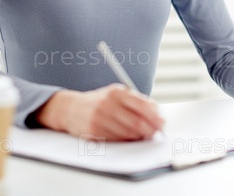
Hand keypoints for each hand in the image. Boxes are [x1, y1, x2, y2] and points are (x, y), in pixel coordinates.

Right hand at [34, 84, 164, 140]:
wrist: (70, 108)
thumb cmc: (99, 102)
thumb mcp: (116, 94)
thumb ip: (136, 101)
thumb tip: (157, 114)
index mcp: (116, 92)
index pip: (142, 105)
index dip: (155, 117)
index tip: (162, 123)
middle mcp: (107, 104)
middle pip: (137, 122)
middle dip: (150, 130)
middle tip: (156, 133)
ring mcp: (100, 118)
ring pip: (128, 133)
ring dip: (139, 137)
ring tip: (143, 136)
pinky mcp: (94, 132)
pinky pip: (117, 140)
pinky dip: (127, 141)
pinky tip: (129, 138)